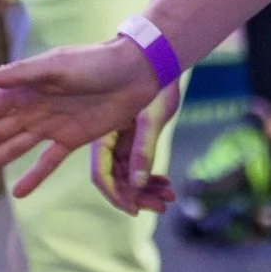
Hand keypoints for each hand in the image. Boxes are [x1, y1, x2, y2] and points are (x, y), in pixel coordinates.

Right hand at [0, 38, 157, 201]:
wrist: (134, 72)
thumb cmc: (95, 62)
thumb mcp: (57, 65)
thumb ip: (22, 74)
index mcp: (26, 89)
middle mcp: (34, 109)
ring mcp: (51, 126)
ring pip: (14, 148)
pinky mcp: (72, 139)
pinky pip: (48, 162)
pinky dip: (34, 177)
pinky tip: (18, 192)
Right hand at [93, 78, 181, 217]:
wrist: (161, 62)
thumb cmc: (155, 84)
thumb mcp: (152, 118)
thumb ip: (144, 149)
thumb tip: (139, 183)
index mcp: (102, 133)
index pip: (101, 174)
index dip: (116, 194)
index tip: (133, 209)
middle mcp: (107, 140)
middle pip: (117, 179)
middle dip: (136, 196)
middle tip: (161, 207)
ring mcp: (120, 141)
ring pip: (129, 175)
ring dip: (147, 189)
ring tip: (169, 197)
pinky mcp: (132, 139)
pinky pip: (139, 165)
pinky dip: (151, 177)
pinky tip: (167, 184)